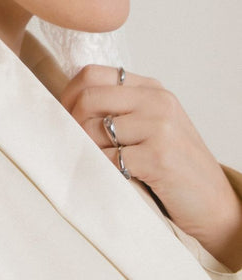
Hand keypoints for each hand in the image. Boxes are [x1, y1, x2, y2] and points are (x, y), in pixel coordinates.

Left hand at [59, 65, 241, 270]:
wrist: (215, 205)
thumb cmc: (175, 168)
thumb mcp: (150, 126)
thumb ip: (118, 110)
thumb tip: (65, 108)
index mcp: (151, 89)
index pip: (92, 74)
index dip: (68, 95)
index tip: (63, 117)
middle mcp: (157, 101)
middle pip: (88, 98)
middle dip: (70, 123)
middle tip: (72, 144)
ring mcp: (160, 127)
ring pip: (93, 129)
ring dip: (86, 150)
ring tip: (97, 164)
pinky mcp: (159, 156)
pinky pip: (108, 158)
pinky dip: (101, 170)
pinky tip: (111, 177)